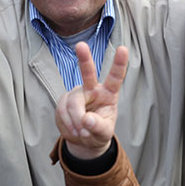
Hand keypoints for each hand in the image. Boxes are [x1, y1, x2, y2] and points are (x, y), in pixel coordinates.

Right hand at [56, 42, 128, 158]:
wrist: (83, 139)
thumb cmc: (98, 131)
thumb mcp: (104, 133)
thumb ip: (98, 127)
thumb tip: (86, 120)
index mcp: (108, 93)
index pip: (115, 77)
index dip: (119, 64)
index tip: (123, 49)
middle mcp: (92, 89)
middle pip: (88, 73)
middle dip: (84, 59)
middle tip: (81, 46)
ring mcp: (77, 93)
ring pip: (72, 103)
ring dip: (76, 122)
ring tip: (81, 133)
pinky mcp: (64, 100)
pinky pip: (62, 111)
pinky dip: (67, 125)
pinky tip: (73, 131)